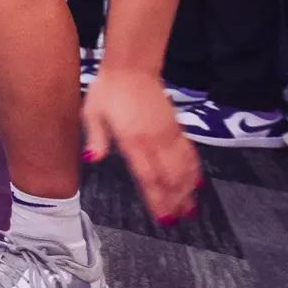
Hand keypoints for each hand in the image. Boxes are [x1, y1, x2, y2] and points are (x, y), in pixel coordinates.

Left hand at [82, 67, 199, 222]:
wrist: (132, 67)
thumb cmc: (108, 90)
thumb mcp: (92, 112)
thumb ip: (96, 137)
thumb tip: (93, 158)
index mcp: (132, 139)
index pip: (148, 176)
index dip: (157, 199)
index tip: (163, 217)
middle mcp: (154, 139)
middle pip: (169, 177)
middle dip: (174, 200)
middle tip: (178, 220)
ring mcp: (168, 133)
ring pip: (183, 167)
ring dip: (186, 189)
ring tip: (189, 209)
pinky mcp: (175, 126)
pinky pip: (188, 152)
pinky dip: (193, 169)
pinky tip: (195, 181)